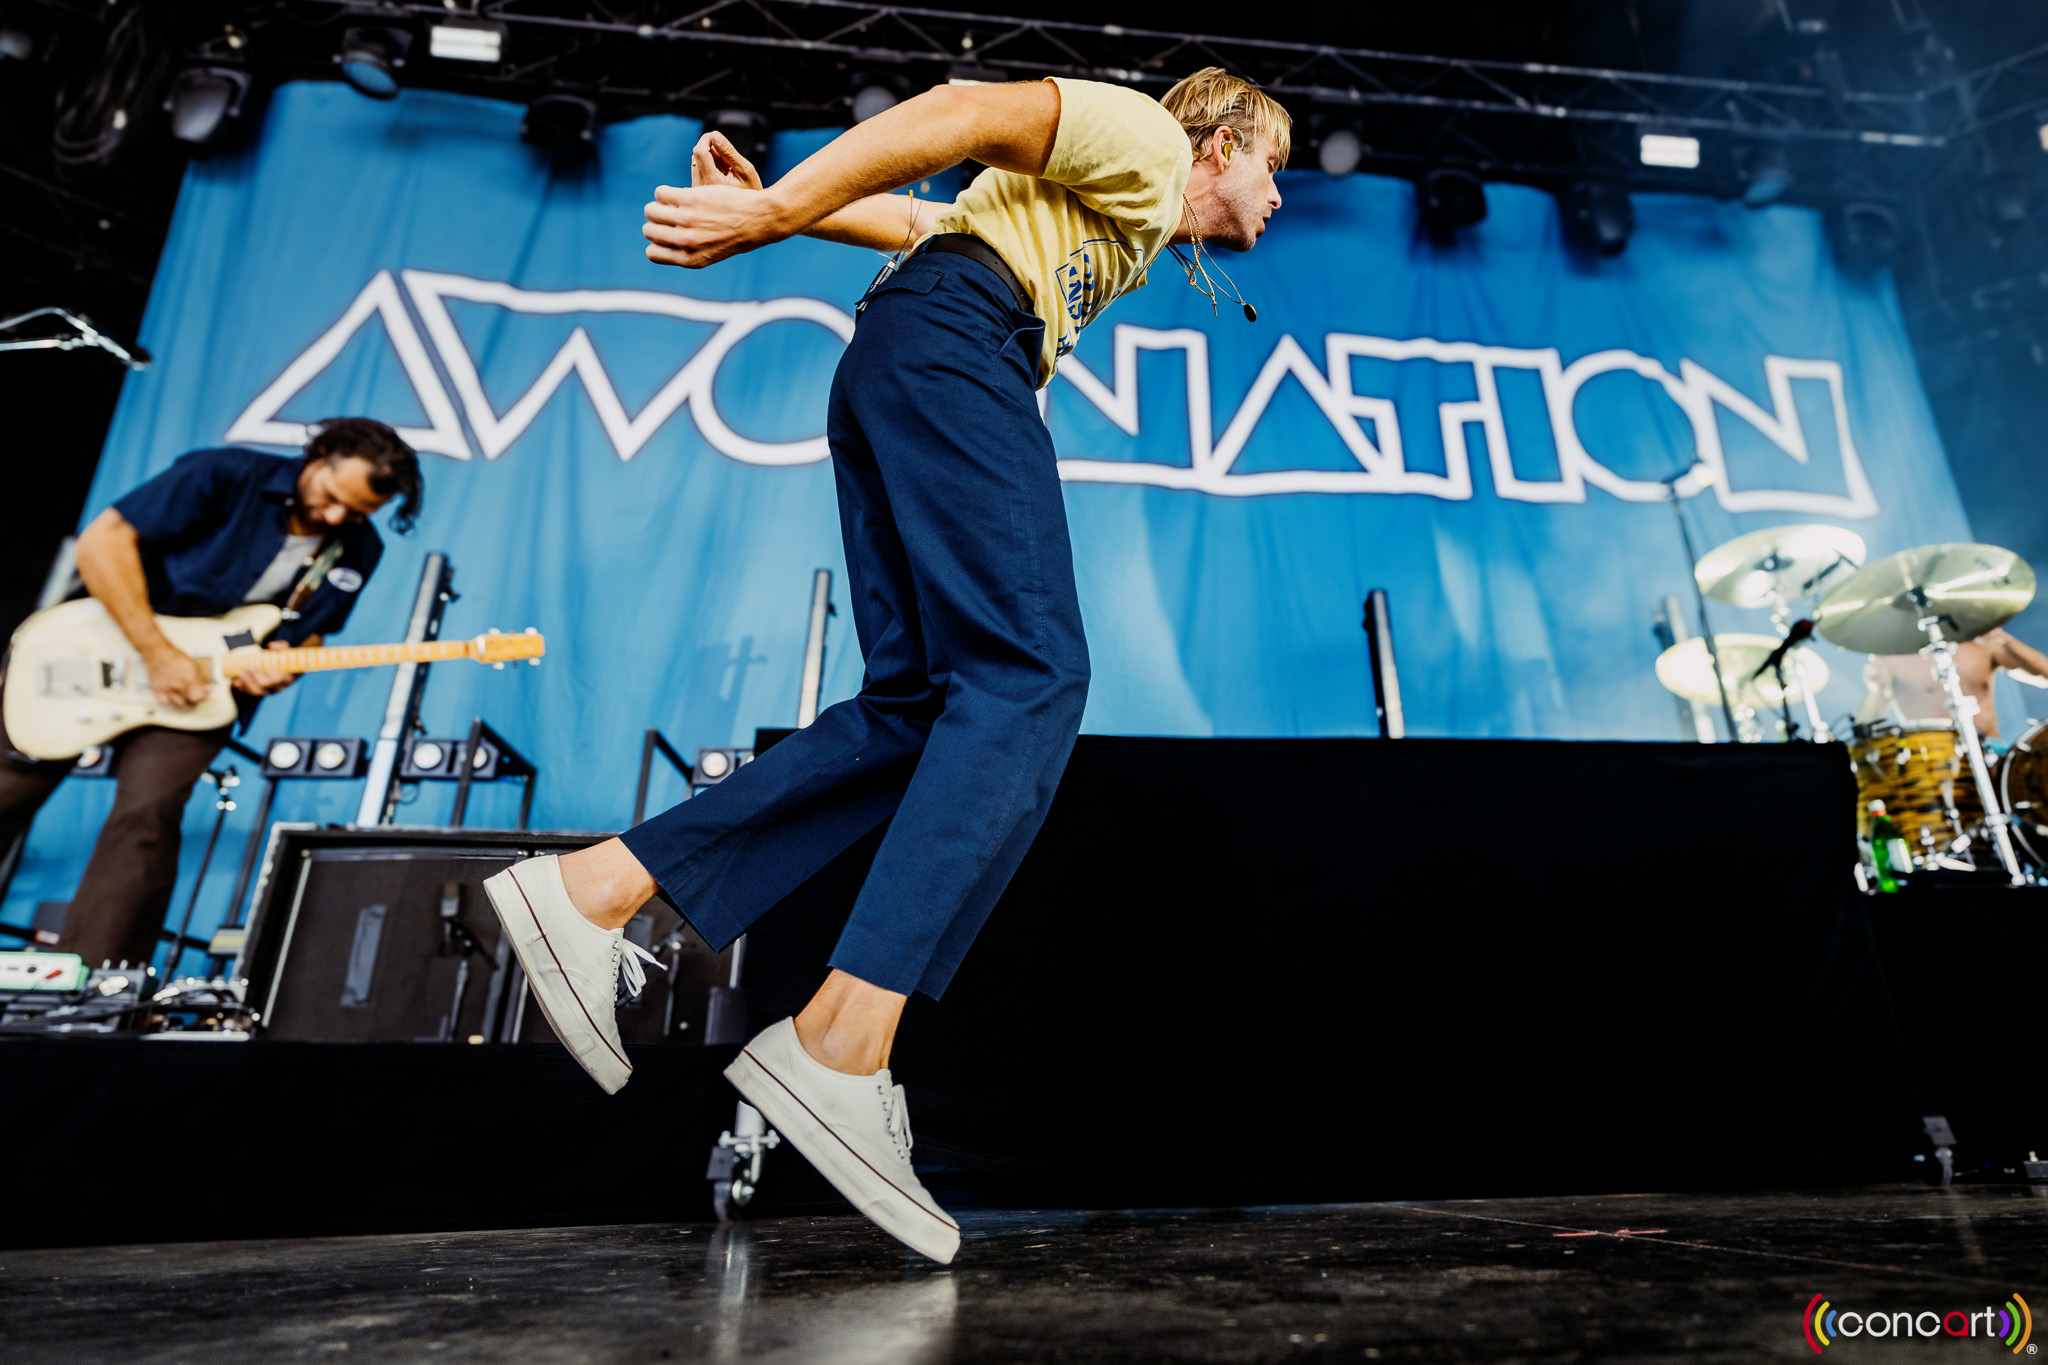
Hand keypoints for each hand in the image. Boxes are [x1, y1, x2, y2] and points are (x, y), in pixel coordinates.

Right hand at [145, 648, 211, 708]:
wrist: (157, 653)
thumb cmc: (174, 656)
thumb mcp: (193, 665)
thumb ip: (201, 679)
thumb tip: (207, 689)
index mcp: (189, 679)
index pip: (199, 697)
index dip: (203, 697)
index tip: (203, 694)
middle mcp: (177, 685)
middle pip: (189, 703)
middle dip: (194, 700)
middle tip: (194, 695)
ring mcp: (166, 689)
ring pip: (177, 705)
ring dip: (183, 703)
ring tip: (184, 697)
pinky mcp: (156, 690)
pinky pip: (164, 703)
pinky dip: (169, 702)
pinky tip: (171, 698)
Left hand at [231, 640, 296, 696]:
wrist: (280, 668)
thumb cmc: (282, 659)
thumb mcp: (285, 651)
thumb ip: (281, 647)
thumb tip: (271, 645)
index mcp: (286, 679)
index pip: (279, 679)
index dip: (272, 674)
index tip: (267, 666)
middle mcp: (277, 687)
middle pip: (266, 686)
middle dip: (255, 676)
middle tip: (248, 666)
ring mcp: (267, 691)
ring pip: (256, 692)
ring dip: (247, 683)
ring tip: (241, 674)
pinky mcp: (258, 692)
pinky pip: (249, 692)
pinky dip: (242, 687)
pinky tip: (236, 681)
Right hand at [644, 183, 792, 268]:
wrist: (759, 219)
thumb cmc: (737, 235)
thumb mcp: (712, 253)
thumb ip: (688, 252)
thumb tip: (660, 243)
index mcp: (689, 260)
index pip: (652, 254)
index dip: (657, 242)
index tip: (669, 233)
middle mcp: (686, 242)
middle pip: (649, 230)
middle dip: (656, 222)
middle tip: (671, 214)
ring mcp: (686, 220)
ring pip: (651, 210)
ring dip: (658, 205)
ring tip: (673, 202)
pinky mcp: (690, 199)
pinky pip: (662, 193)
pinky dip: (665, 192)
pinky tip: (679, 193)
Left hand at [691, 131, 761, 189]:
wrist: (750, 215)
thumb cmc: (751, 195)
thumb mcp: (746, 170)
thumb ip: (729, 152)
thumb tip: (715, 135)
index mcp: (712, 182)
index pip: (700, 151)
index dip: (707, 140)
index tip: (718, 138)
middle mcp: (700, 187)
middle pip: (697, 155)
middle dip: (712, 150)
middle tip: (729, 160)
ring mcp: (697, 190)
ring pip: (697, 161)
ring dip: (711, 158)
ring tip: (727, 170)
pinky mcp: (696, 191)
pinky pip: (698, 169)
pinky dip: (709, 166)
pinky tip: (722, 176)